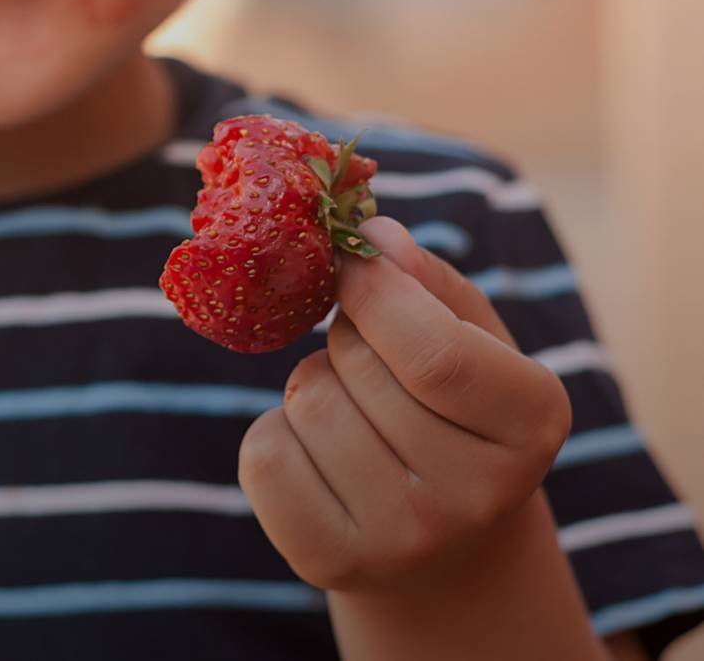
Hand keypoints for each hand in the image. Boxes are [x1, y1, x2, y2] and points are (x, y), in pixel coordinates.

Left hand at [238, 217, 571, 591]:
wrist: (441, 536)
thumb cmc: (453, 407)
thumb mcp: (467, 331)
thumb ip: (424, 277)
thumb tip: (373, 236)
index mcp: (534, 422)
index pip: (433, 351)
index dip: (375, 291)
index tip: (351, 263)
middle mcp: (477, 496)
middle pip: (356, 369)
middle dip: (344, 337)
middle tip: (366, 357)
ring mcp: (403, 540)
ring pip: (306, 404)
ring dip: (311, 384)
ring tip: (351, 410)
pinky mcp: (329, 561)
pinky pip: (263, 456)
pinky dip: (274, 433)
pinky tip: (317, 452)